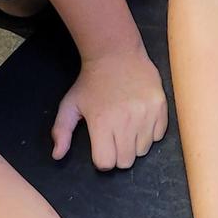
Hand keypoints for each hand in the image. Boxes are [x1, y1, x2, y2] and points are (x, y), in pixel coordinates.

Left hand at [53, 45, 167, 169]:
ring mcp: (146, 114)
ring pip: (143, 151)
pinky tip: (139, 119)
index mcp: (102, 123)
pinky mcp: (160, 107)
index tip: (101, 146)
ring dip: (134, 144)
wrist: (116, 54)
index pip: (106, 163)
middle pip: (126, 162)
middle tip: (114, 137)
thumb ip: (62, 131)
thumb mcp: (70, 104)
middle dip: (118, 154)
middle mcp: (126, 121)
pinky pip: (158, 136)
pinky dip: (149, 133)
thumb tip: (56, 155)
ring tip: (127, 126)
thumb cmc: (91, 81)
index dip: (102, 159)